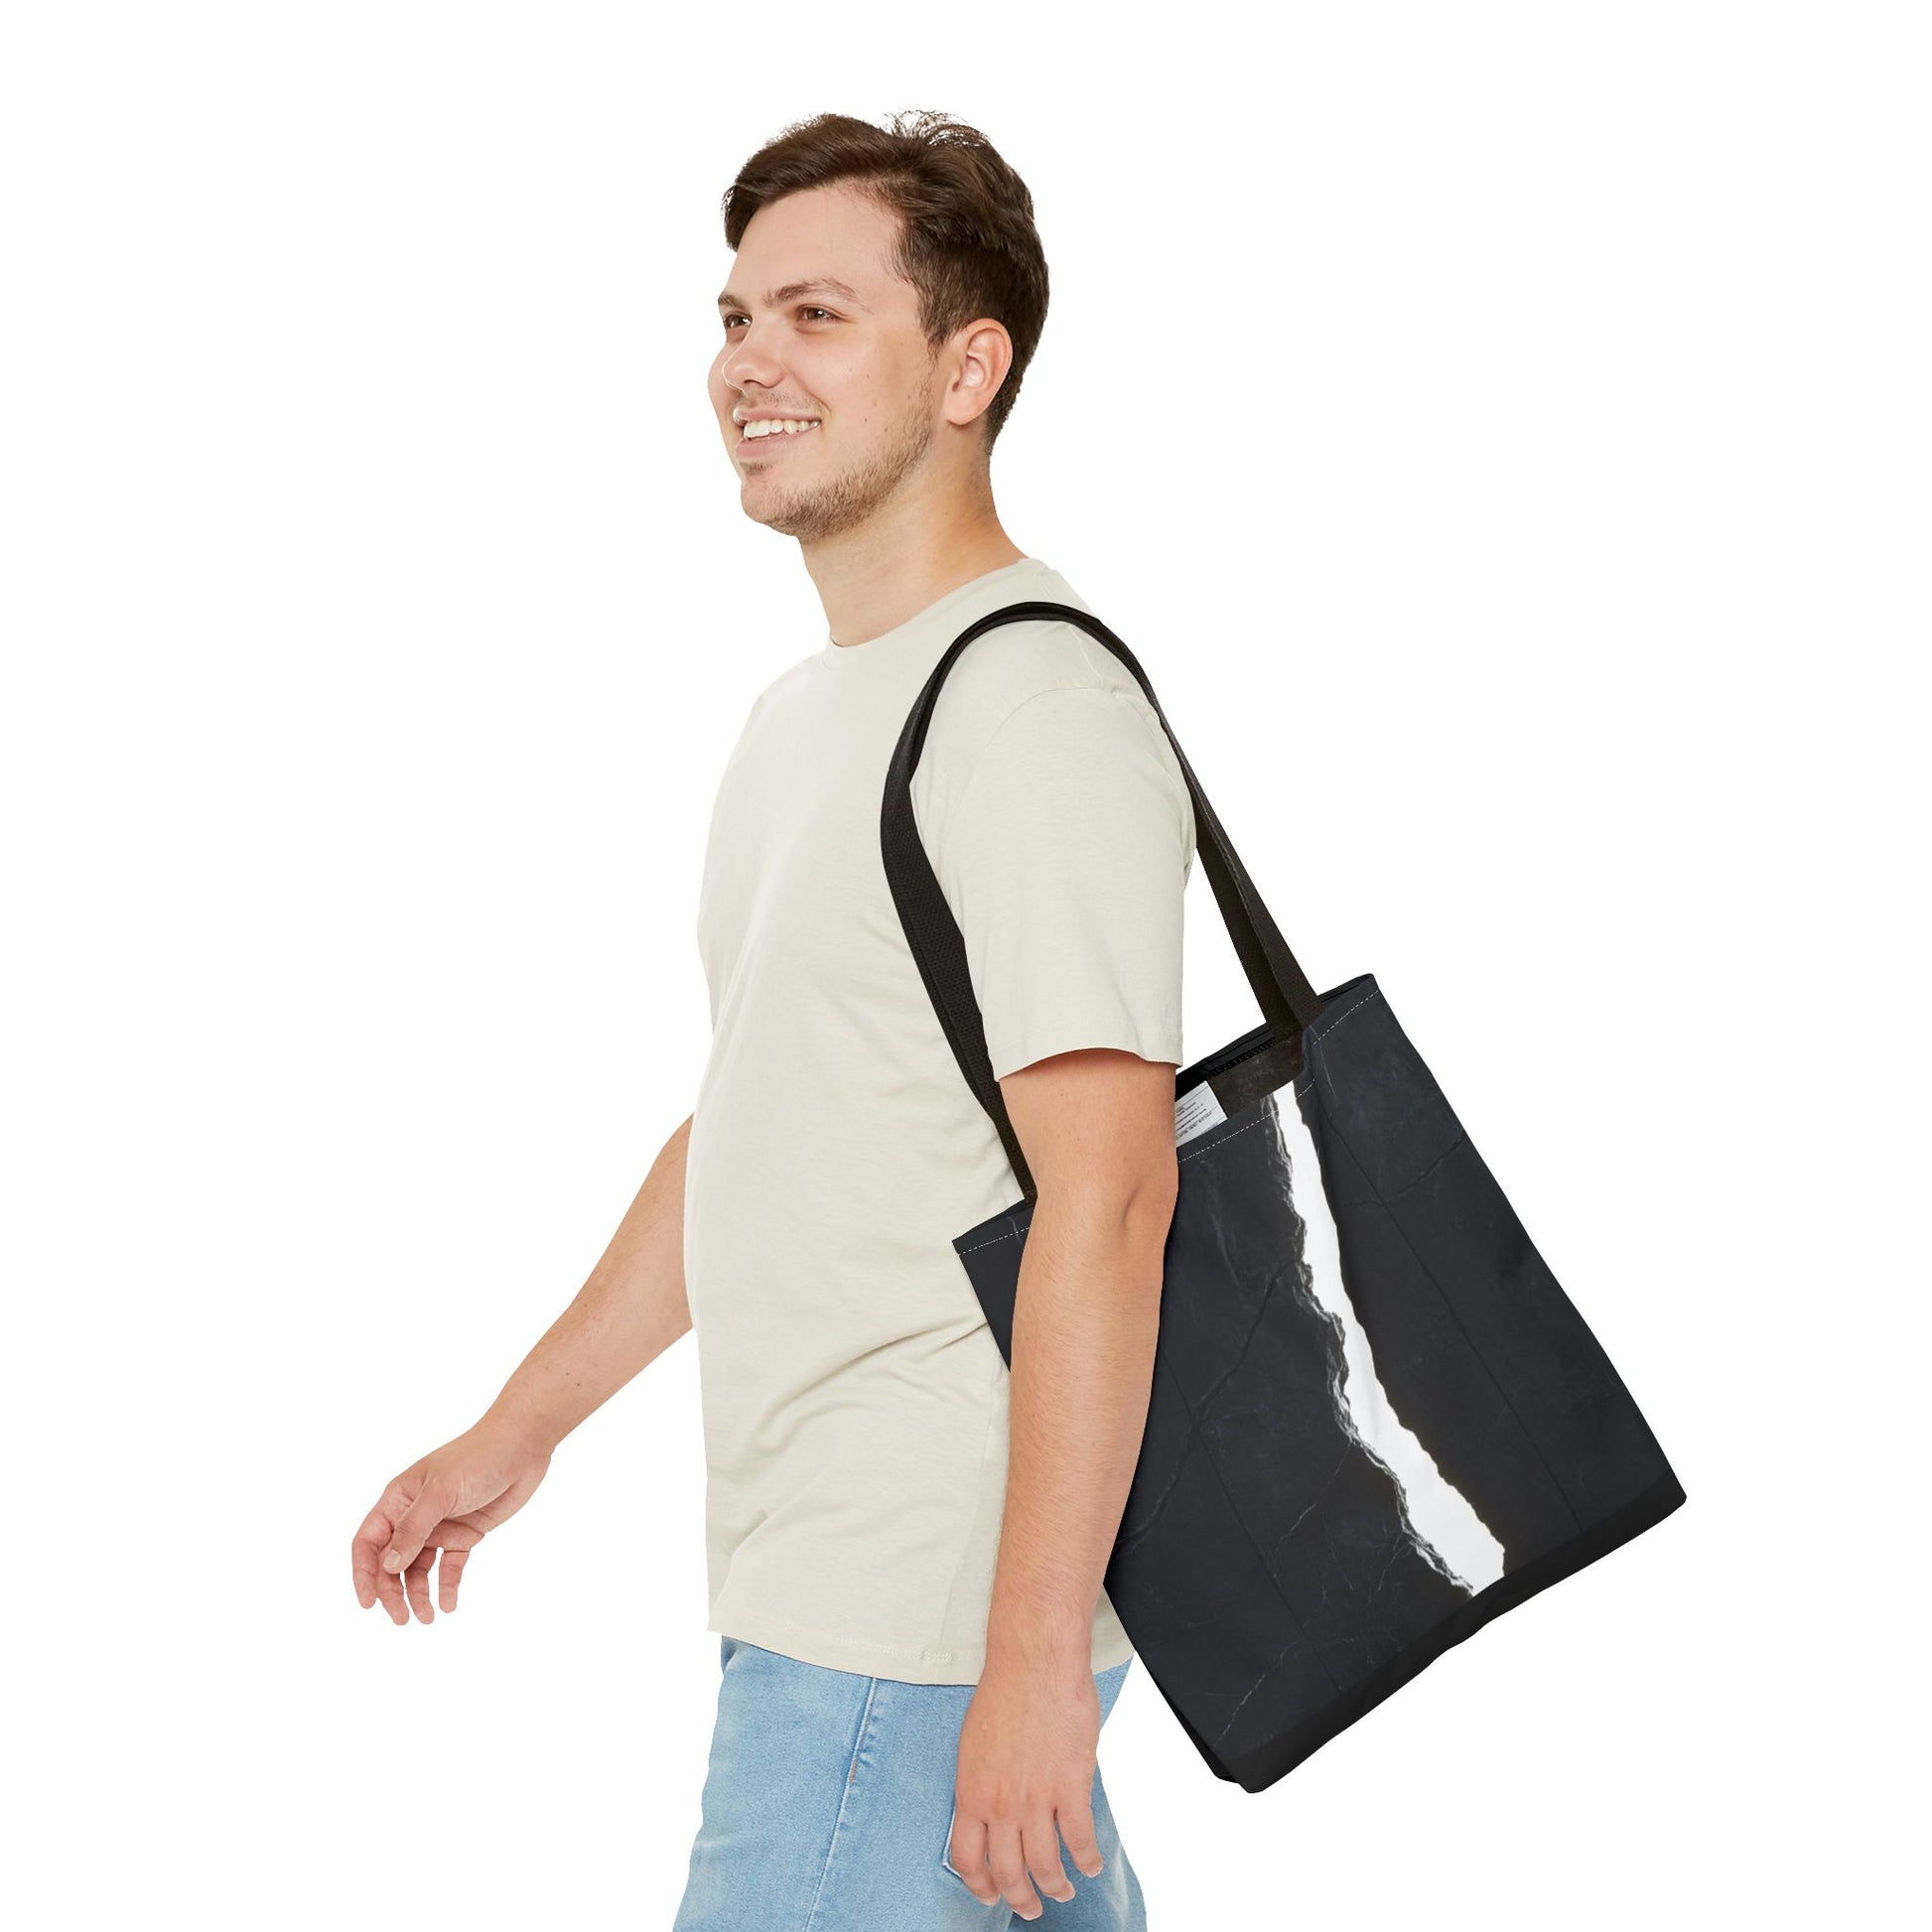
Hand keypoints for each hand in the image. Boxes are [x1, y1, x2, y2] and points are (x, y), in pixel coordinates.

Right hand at [350, 1419, 551, 1623]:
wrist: (523, 1445)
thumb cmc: (477, 1458)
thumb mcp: (441, 1492)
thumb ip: (413, 1529)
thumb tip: (387, 1566)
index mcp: (398, 1499)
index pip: (369, 1542)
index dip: (364, 1573)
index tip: (368, 1604)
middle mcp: (414, 1515)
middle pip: (392, 1562)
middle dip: (393, 1592)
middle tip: (402, 1619)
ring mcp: (440, 1526)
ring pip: (419, 1569)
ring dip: (419, 1594)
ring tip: (428, 1618)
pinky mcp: (465, 1534)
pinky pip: (450, 1566)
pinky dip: (447, 1585)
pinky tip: (449, 1604)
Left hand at [948, 1655, 1105, 1921]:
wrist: (1035, 1663)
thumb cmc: (1004, 1693)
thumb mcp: (974, 1746)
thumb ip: (981, 1785)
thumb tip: (990, 1813)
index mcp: (971, 1793)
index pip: (968, 1860)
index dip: (980, 1886)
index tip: (992, 1895)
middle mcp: (1000, 1805)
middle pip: (1008, 1873)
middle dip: (1021, 1899)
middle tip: (1031, 1907)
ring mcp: (1036, 1800)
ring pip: (1045, 1866)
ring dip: (1056, 1887)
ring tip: (1063, 1890)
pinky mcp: (1070, 1788)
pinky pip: (1080, 1841)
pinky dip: (1087, 1860)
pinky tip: (1090, 1865)